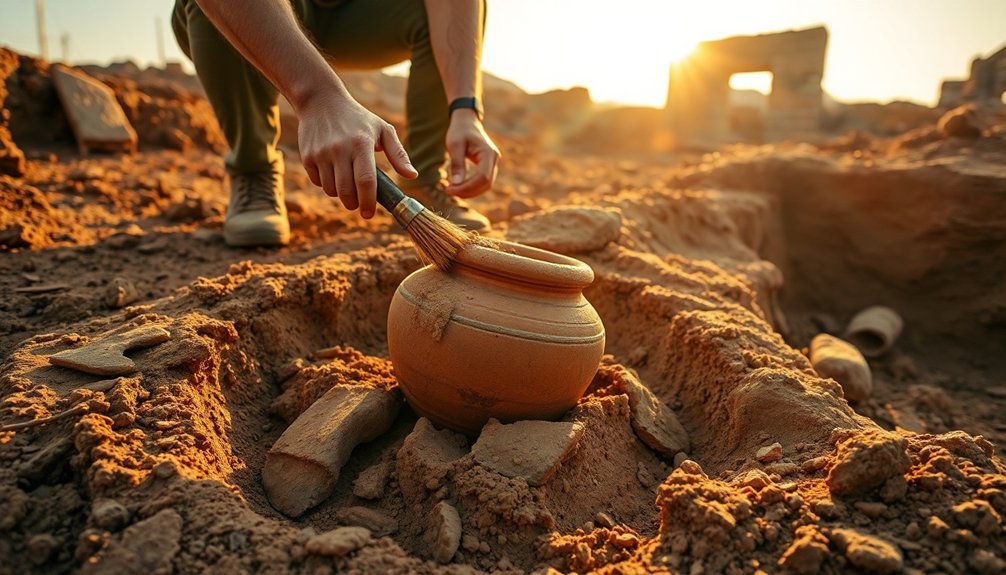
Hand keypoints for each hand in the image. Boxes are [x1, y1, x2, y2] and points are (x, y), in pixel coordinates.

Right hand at [297, 91, 417, 217]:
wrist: (321, 101)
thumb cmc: (358, 118)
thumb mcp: (382, 130)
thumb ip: (398, 154)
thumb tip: (412, 176)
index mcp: (361, 144)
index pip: (366, 181)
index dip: (368, 202)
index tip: (370, 214)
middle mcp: (339, 149)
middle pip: (346, 192)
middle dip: (354, 204)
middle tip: (359, 204)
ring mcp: (321, 153)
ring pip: (331, 190)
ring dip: (341, 194)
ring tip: (347, 182)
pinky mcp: (307, 156)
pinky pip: (318, 182)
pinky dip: (327, 184)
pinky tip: (333, 171)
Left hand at [445, 109, 499, 198]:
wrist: (467, 121)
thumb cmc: (460, 131)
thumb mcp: (455, 145)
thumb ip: (457, 164)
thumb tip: (456, 184)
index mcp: (488, 152)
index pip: (482, 177)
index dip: (467, 187)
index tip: (450, 189)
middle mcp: (494, 159)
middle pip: (486, 184)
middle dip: (468, 191)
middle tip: (449, 191)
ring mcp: (493, 163)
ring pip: (486, 185)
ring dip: (470, 191)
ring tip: (453, 190)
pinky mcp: (488, 166)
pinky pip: (483, 182)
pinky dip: (472, 187)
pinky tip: (459, 187)